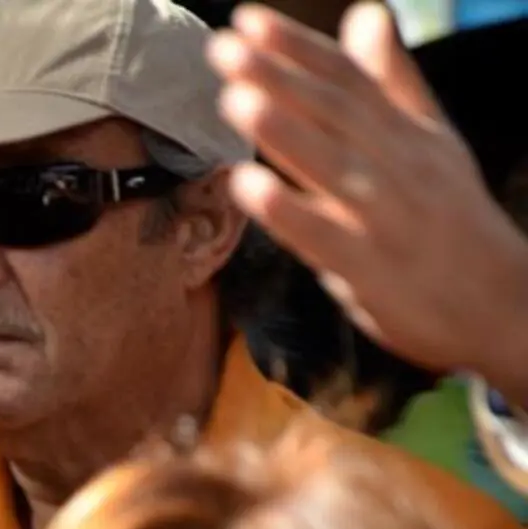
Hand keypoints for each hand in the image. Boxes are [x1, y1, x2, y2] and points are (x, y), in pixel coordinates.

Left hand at [207, 3, 527, 394]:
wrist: (504, 304)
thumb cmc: (452, 220)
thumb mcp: (431, 143)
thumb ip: (392, 81)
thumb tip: (366, 12)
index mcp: (406, 134)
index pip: (348, 79)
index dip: (298, 47)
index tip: (248, 18)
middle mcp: (396, 167)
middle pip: (334, 113)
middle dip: (278, 77)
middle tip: (224, 47)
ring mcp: (384, 219)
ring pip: (332, 167)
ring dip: (283, 131)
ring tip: (234, 98)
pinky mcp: (370, 270)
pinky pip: (324, 237)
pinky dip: (286, 211)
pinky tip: (247, 185)